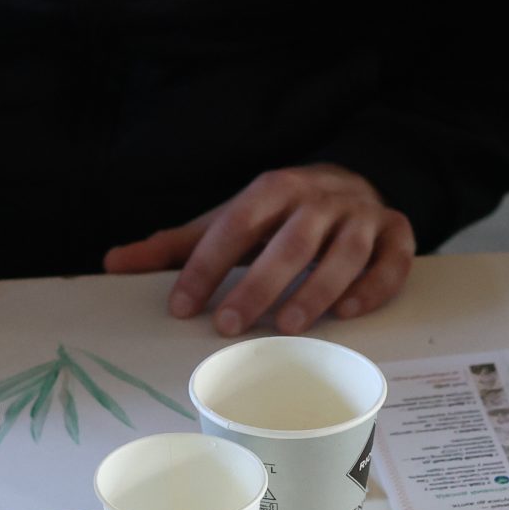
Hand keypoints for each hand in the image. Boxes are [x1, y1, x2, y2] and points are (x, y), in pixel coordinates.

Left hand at [102, 164, 416, 334]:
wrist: (352, 181)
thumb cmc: (280, 214)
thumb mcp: (230, 220)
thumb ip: (177, 246)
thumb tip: (112, 264)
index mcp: (274, 188)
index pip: (236, 225)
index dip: (207, 265)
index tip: (182, 306)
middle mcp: (320, 198)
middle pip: (291, 242)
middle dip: (259, 285)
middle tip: (228, 326)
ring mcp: (362, 215)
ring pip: (344, 253)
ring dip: (317, 290)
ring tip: (290, 328)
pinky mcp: (396, 234)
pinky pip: (392, 262)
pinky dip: (373, 288)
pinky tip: (350, 315)